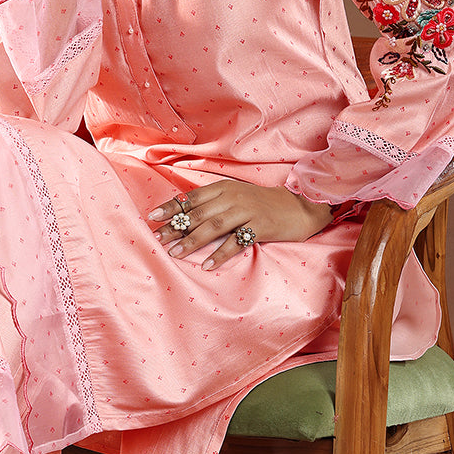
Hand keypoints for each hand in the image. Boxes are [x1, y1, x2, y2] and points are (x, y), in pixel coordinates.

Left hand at [148, 180, 333, 269]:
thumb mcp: (237, 197)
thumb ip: (214, 204)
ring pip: (214, 226)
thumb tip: (185, 216)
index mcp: (225, 188)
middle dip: (176, 227)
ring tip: (175, 253)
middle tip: (157, 239)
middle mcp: (233, 197)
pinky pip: (236, 241)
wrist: (300, 205)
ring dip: (192, 240)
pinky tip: (206, 264)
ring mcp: (248, 211)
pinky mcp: (261, 226)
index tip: (153, 217)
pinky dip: (220, 253)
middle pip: (199, 213)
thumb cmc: (264, 204)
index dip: (172, 206)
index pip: (192, 197)